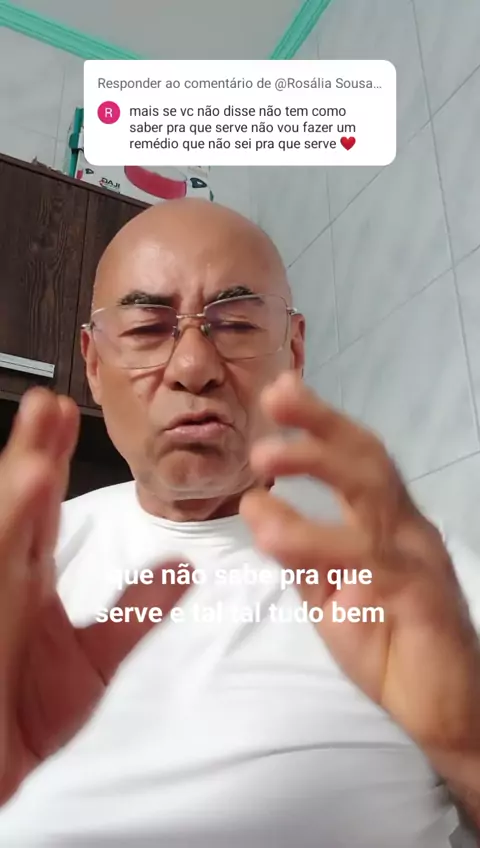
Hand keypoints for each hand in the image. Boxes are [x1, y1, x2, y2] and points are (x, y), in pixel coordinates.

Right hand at [0, 388, 186, 803]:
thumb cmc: (23, 715)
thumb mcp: (93, 661)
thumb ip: (137, 610)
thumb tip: (182, 565)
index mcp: (25, 576)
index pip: (41, 507)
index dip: (52, 458)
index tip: (65, 415)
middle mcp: (2, 574)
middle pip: (16, 505)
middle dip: (31, 454)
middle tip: (50, 405)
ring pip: (0, 531)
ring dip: (17, 487)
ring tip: (40, 438)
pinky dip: (10, 529)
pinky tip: (27, 495)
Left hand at [241, 372, 479, 757]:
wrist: (442, 711)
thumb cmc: (388, 645)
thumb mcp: (330, 592)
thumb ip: (299, 549)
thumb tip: (256, 504)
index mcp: (388, 522)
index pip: (357, 459)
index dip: (321, 423)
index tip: (280, 391)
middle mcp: (407, 528)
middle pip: (368, 459)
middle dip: (322, 422)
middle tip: (277, 396)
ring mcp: (417, 556)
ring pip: (370, 496)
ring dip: (316, 468)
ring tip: (264, 457)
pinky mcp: (419, 594)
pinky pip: (367, 559)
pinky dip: (315, 541)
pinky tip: (275, 536)